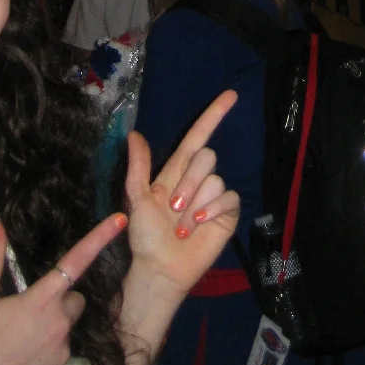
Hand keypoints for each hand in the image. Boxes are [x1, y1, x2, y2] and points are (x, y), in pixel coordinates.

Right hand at [0, 211, 127, 364]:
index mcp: (41, 300)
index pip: (77, 261)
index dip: (100, 237)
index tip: (120, 219)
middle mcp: (59, 323)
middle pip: (74, 299)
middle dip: (59, 299)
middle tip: (29, 309)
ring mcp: (62, 351)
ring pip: (68, 327)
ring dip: (53, 326)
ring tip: (22, 337)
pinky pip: (63, 353)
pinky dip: (50, 351)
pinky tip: (26, 356)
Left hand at [118, 91, 240, 358]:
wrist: (160, 269)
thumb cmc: (145, 236)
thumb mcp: (137, 199)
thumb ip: (138, 166)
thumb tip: (134, 133)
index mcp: (176, 171)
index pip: (198, 136)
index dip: (214, 114)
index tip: (231, 95)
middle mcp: (197, 179)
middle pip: (207, 157)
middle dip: (189, 182)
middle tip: (174, 208)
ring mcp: (214, 196)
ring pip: (216, 179)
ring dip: (197, 204)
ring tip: (182, 226)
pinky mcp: (227, 213)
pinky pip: (229, 197)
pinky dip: (213, 209)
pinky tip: (201, 223)